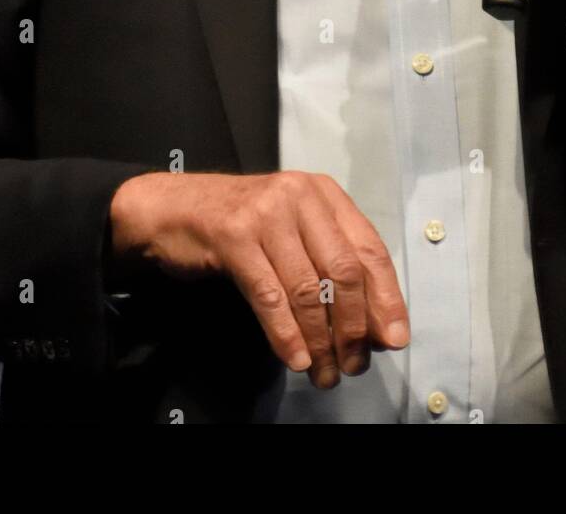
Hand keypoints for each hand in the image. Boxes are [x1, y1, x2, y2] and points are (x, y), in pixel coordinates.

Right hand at [109, 170, 409, 388]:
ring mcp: (266, 212)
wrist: (172, 208)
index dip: (386, 297)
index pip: (369, 248)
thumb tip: (375, 325)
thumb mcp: (293, 231)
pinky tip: (295, 358)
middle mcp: (299, 195)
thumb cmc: (240, 224)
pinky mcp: (233, 236)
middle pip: (343, 270)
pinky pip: (270, 295)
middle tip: (354, 364)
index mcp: (323, 193)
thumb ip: (330, 264)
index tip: (393, 339)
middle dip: (354, 326)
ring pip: (307, 289)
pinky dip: (286, 334)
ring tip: (323, 372)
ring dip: (320, 340)